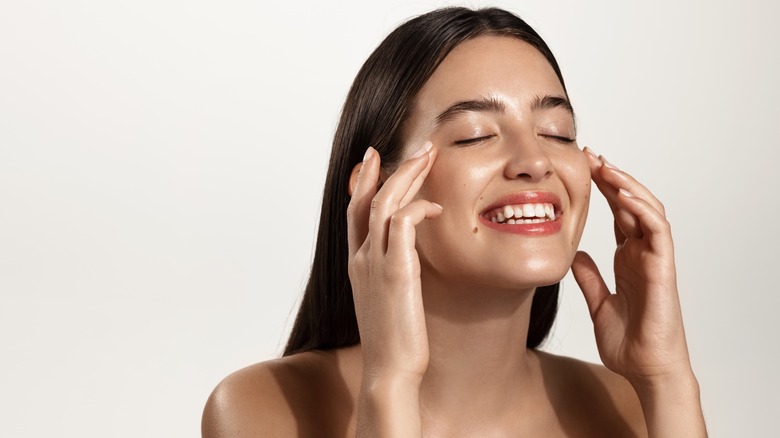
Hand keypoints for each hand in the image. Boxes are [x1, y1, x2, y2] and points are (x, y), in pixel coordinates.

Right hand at [347, 142, 441, 383]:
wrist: (389, 373)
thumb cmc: (395, 343)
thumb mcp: (388, 302)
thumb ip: (393, 275)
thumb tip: (408, 262)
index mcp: (358, 264)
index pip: (356, 211)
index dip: (364, 181)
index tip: (375, 158)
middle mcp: (360, 258)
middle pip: (368, 199)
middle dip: (391, 168)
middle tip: (416, 147)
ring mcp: (374, 264)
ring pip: (385, 203)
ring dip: (407, 175)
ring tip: (428, 156)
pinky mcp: (396, 272)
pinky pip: (404, 224)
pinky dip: (418, 208)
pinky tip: (436, 207)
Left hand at [571, 148, 692, 387]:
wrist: (645, 370)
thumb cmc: (628, 342)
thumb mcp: (597, 303)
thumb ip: (589, 278)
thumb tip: (573, 255)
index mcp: (629, 259)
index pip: (618, 214)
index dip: (603, 190)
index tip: (582, 168)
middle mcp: (643, 254)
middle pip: (631, 204)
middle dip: (612, 177)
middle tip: (590, 155)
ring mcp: (655, 259)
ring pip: (648, 210)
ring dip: (628, 185)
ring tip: (605, 166)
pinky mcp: (663, 269)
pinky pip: (658, 231)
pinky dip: (643, 209)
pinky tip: (624, 194)